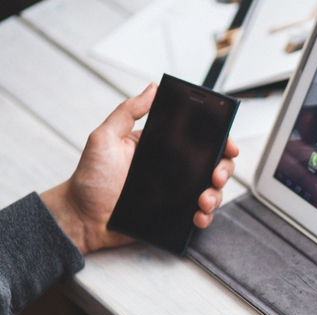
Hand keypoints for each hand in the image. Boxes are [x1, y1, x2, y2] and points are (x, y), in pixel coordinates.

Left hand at [40, 83, 239, 254]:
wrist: (82, 217)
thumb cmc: (90, 178)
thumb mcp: (104, 138)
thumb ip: (127, 112)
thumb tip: (152, 88)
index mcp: (162, 148)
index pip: (199, 140)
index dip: (220, 141)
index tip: (227, 145)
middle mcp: (173, 170)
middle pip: (213, 165)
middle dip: (224, 170)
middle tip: (215, 176)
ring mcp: (176, 193)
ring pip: (211, 191)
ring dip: (215, 195)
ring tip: (203, 201)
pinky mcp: (174, 215)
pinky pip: (199, 215)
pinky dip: (205, 217)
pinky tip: (198, 216)